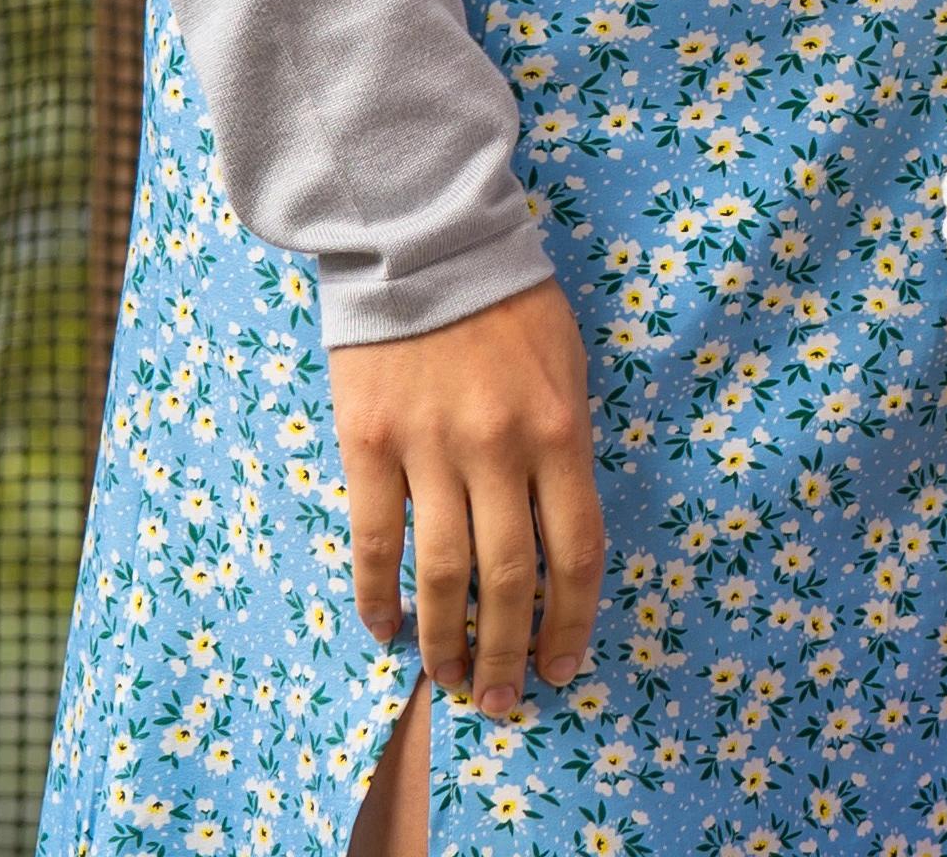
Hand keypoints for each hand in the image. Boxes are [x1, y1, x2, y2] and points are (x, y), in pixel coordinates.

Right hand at [329, 280, 604, 718]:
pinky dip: (379, 596)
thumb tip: (558, 541)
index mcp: (560, 431)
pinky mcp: (369, 446)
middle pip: (509, 580)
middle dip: (507, 653)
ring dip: (446, 642)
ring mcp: (430, 450)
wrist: (424, 244)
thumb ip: (566, 449)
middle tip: (501, 702)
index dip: (571, 621)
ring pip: (442, 574)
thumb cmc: (509, 306)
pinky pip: (376, 541)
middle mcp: (499, 450)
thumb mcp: (568, 367)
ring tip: (448, 682)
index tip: (561, 667)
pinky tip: (387, 631)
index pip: (577, 552)